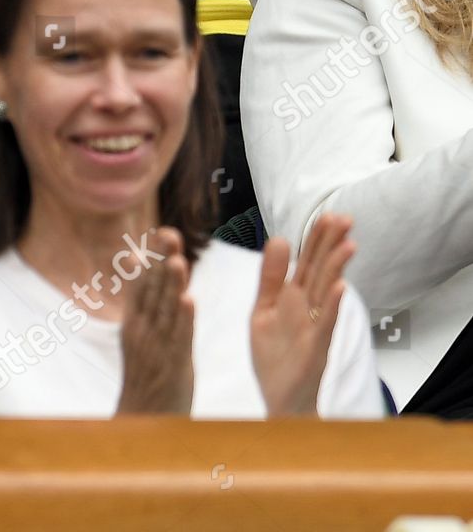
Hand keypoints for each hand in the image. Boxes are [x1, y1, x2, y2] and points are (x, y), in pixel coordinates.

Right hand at [116, 227, 193, 414]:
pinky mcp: (173, 364)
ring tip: (178, 260)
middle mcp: (142, 331)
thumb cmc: (145, 374)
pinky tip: (189, 300)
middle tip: (169, 233)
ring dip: (171, 286)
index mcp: (134, 323)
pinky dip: (184, 319)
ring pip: (165, 311)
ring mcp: (157, 347)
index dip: (153, 259)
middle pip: (153, 291)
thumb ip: (141, 297)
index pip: (143, 284)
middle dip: (161, 262)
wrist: (141, 419)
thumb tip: (138, 260)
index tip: (162, 232)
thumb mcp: (137, 333)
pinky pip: (179, 339)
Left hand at [251, 213, 353, 416]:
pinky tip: (339, 288)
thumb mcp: (264, 309)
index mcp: (293, 298)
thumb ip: (270, 277)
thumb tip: (278, 239)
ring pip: (326, 293)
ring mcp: (313, 328)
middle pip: (320, 271)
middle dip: (330, 245)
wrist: (280, 400)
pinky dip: (331, 306)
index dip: (315, 239)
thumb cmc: (276, 356)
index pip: (307, 262)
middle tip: (344, 218)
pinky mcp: (313, 349)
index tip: (327, 214)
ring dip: (337, 269)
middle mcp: (307, 309)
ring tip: (348, 245)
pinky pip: (324, 324)